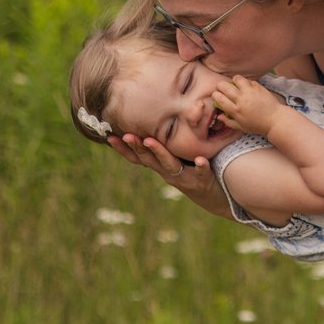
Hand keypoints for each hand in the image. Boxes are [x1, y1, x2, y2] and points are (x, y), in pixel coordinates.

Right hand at [110, 133, 230, 218]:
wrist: (214, 197)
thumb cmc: (191, 172)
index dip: (123, 149)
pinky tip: (200, 160)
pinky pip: (201, 172)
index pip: (138, 158)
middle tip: (126, 135)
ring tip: (150, 141)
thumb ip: (161, 147)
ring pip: (169, 164)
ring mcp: (184, 177)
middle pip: (149, 159)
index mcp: (160, 167)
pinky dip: (200, 166)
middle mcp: (168, 173)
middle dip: (137, 147)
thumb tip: (146, 125)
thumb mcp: (173, 161)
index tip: (109, 137)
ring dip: (159, 153)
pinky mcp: (203, 180)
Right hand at [210, 74, 285, 137]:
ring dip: (234, 80)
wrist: (275, 120)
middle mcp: (241, 100)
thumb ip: (228, 122)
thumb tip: (219, 116)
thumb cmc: (257, 125)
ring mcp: (250, 92)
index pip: (219, 98)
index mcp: (236, 110)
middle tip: (222, 88)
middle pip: (224, 86)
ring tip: (235, 84)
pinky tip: (247, 87)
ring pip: (237, 79)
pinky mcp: (259, 87)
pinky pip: (249, 80)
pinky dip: (246, 82)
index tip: (216, 95)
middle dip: (220, 85)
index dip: (215, 95)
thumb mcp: (241, 127)